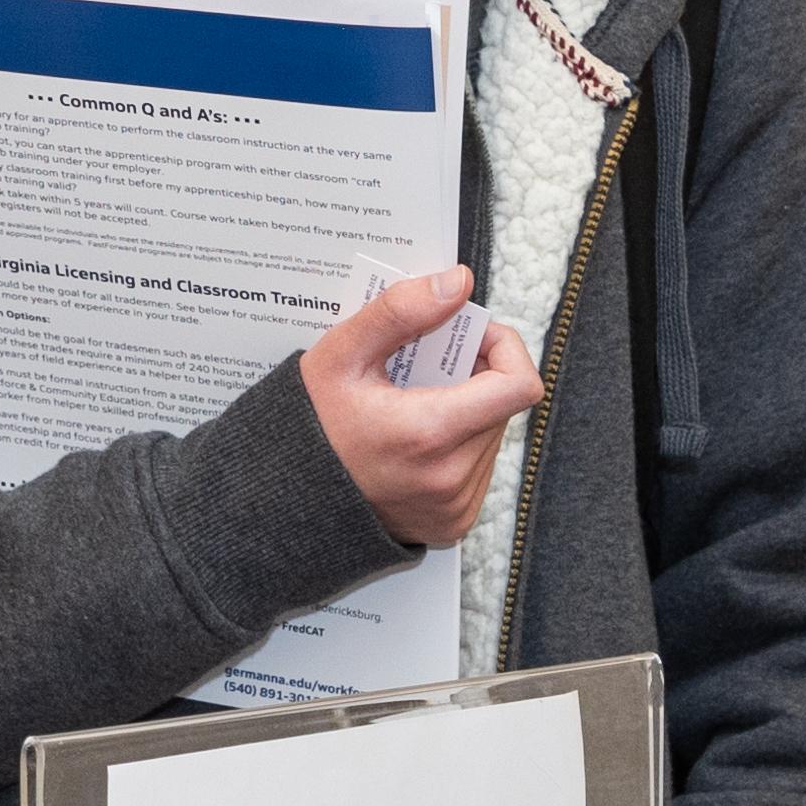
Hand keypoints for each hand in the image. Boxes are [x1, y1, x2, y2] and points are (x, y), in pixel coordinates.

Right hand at [301, 264, 540, 545]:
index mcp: (429, 435)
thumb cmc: (312, 424)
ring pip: (493, 436)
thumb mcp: (341, 355)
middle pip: (504, 406)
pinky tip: (418, 439)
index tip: (470, 336)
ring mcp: (455, 507)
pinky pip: (479, 468)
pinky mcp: (454, 523)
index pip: (520, 385)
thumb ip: (400, 311)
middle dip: (476, 376)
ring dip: (468, 410)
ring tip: (417, 402)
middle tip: (427, 366)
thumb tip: (459, 282)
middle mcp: (450, 479)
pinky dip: (459, 445)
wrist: (286, 498)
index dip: (504, 348)